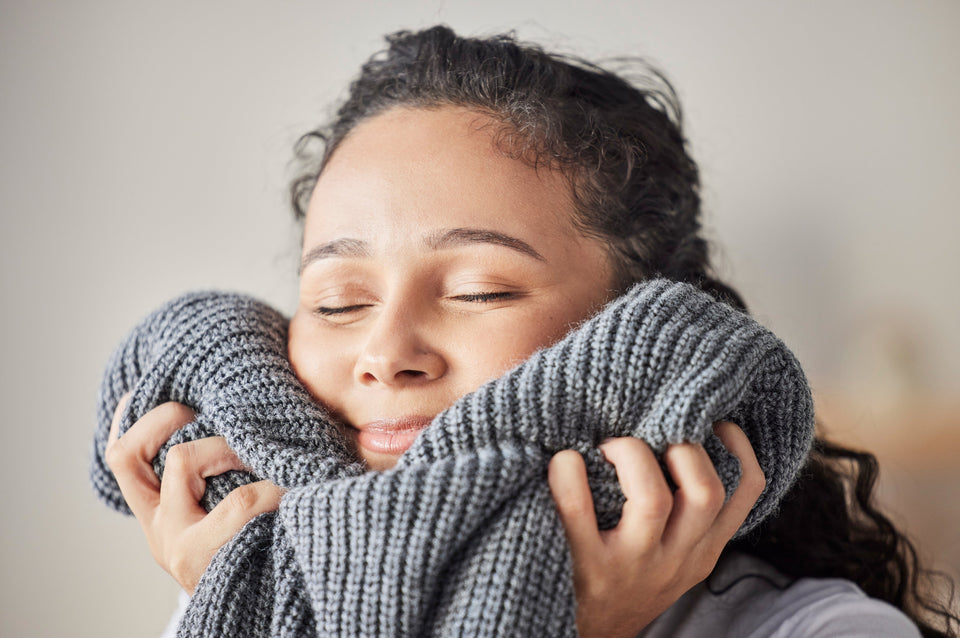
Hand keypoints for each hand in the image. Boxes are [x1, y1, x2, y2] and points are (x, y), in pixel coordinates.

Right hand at [104, 393, 283, 593]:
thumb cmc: (257, 552)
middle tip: (206, 412)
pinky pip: (238, 500)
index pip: (121, 458)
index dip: (129, 419)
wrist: (262, 611)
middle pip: (126, 454)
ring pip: (181, 459)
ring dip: (229, 444)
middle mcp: (157, 527)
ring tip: (265, 455)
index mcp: (158, 513)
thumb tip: (241, 412)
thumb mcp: (226, 514)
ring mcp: (175, 542)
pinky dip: (270, 486)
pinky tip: (290, 489)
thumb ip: (221, 477)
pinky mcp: (206, 555)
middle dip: (167, 417)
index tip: (149, 389)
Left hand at [548, 422, 764, 637]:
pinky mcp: (586, 567)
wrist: (585, 636)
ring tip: (606, 445)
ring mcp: (633, 565)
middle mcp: (677, 558)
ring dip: (630, 455)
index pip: (747, 492)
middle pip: (706, 490)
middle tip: (647, 432)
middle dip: (681, 445)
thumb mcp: (672, 556)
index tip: (713, 420)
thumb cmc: (625, 579)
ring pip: (654, 499)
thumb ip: (684, 514)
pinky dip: (568, 473)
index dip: (738, 446)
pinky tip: (564, 460)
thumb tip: (677, 434)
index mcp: (703, 548)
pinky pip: (578, 509)